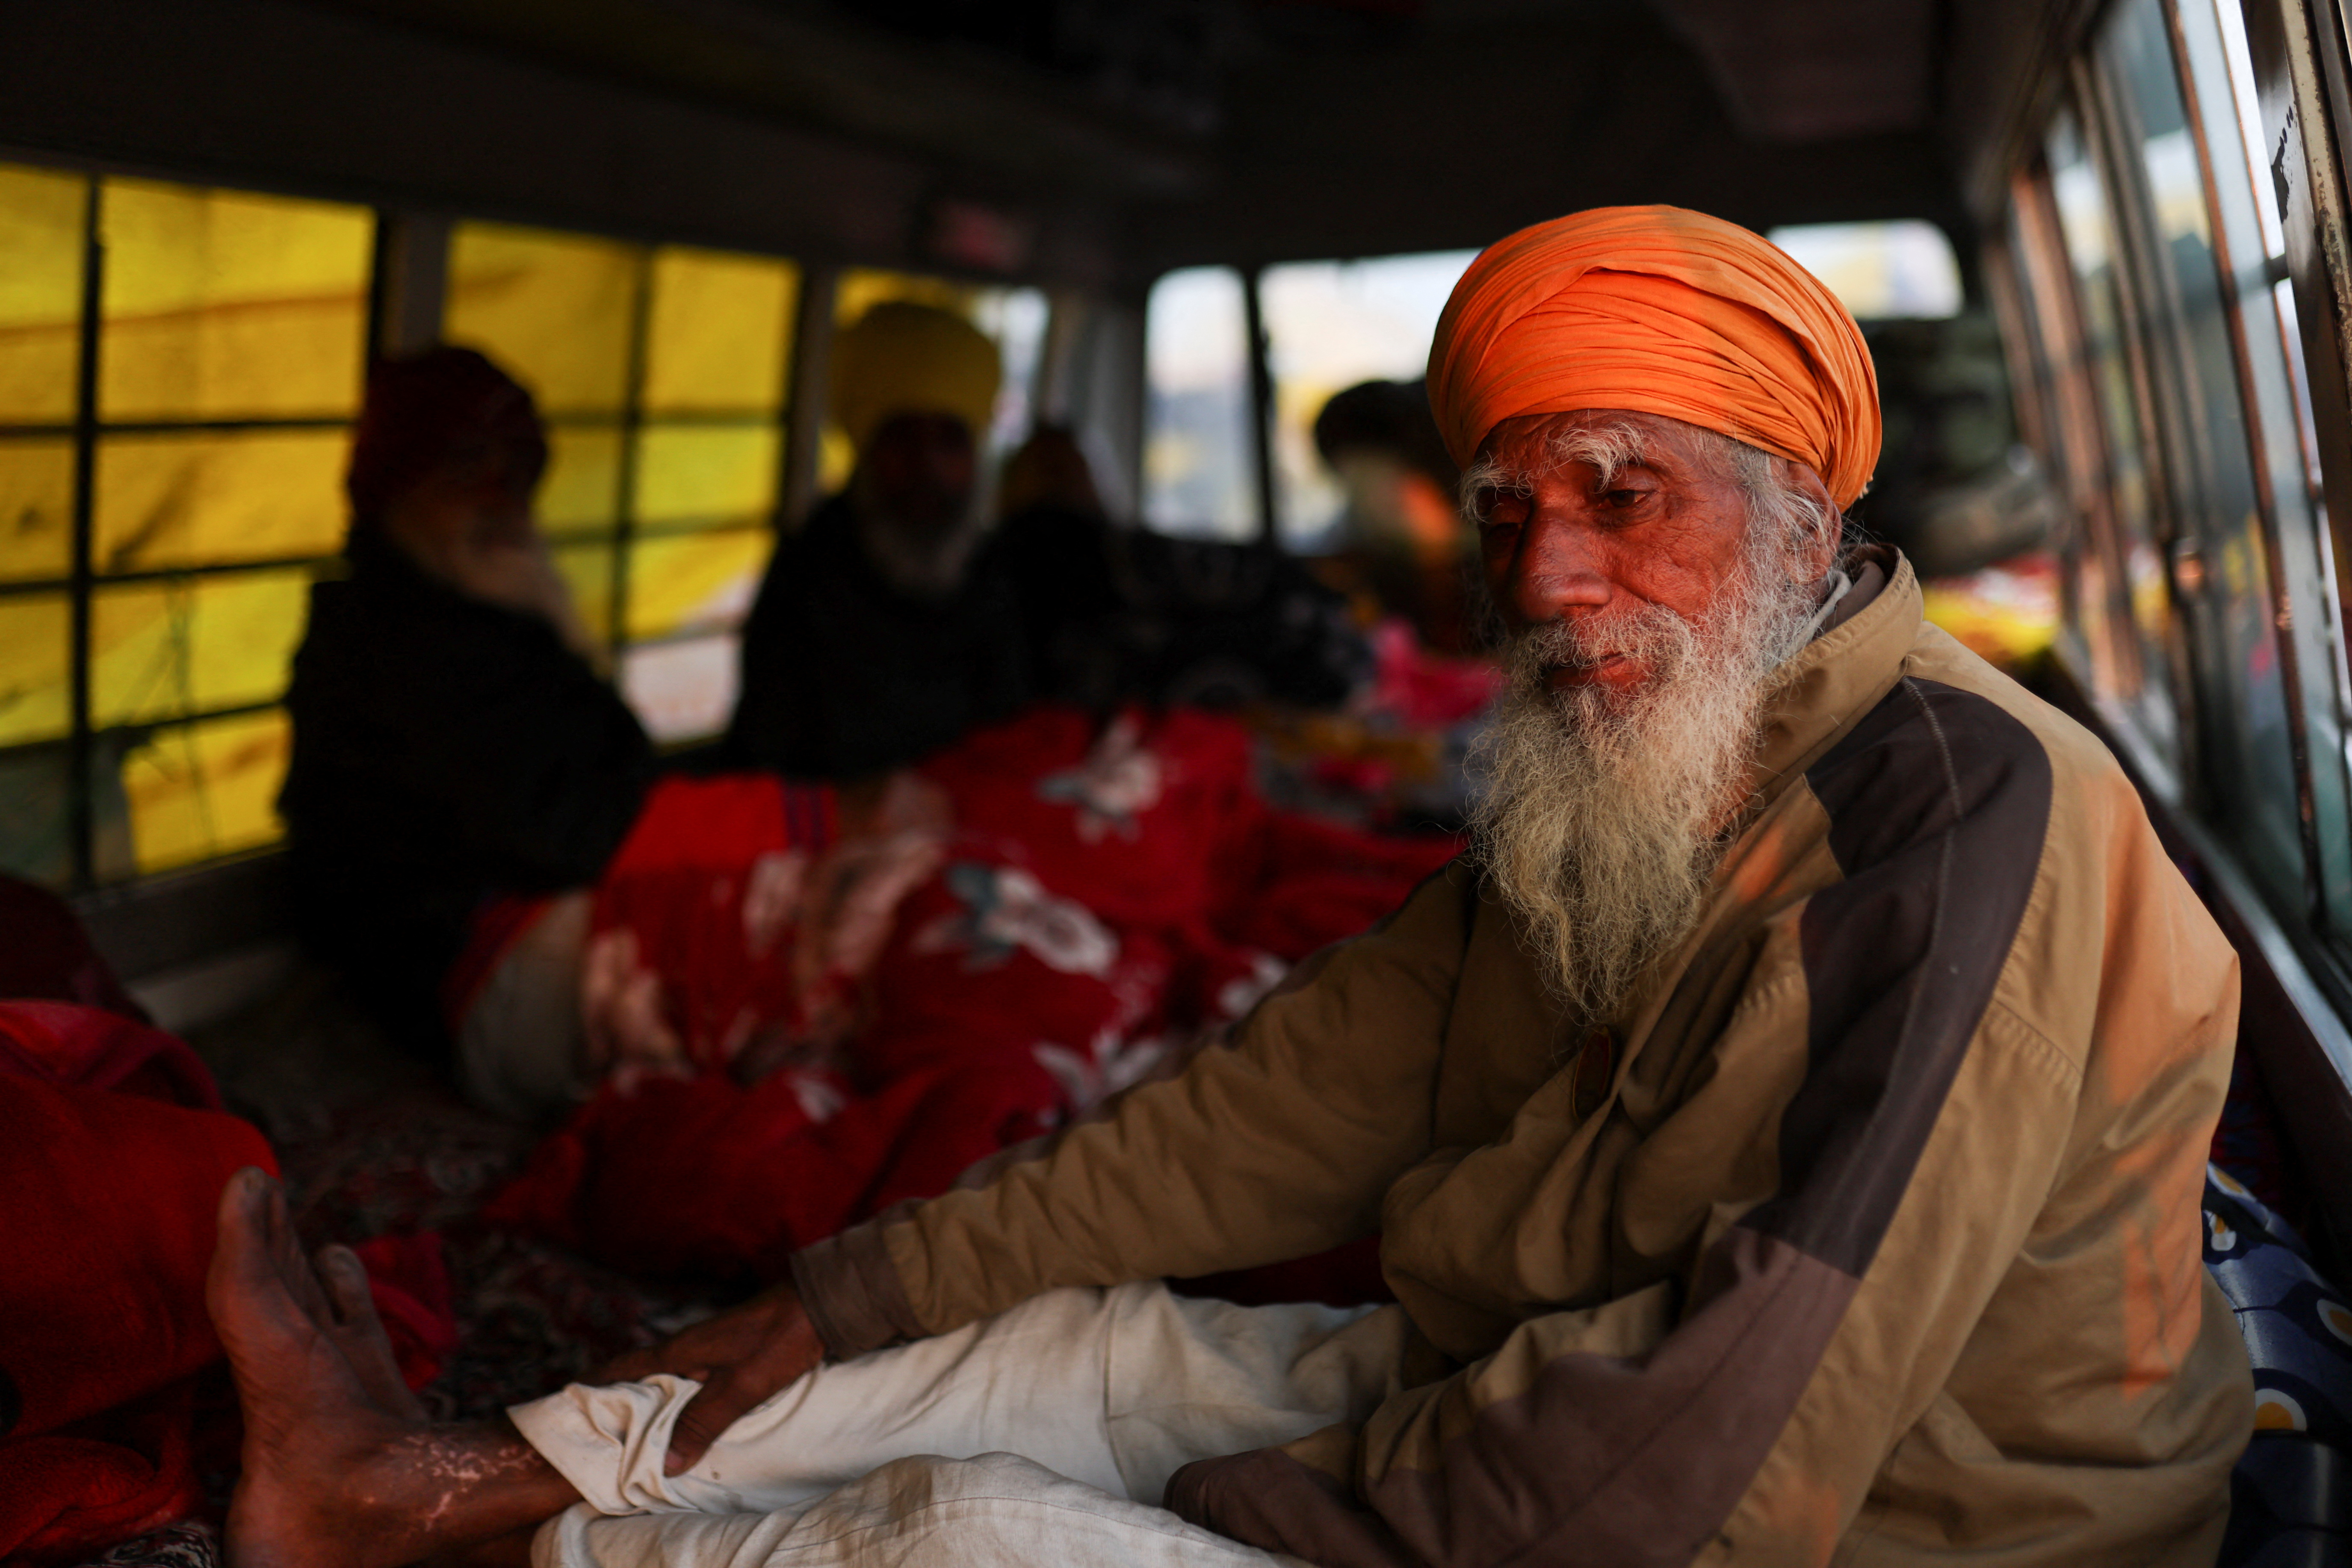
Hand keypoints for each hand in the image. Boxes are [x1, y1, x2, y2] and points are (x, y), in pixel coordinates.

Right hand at [594, 1282, 825, 1474]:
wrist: (821, 1308)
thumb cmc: (779, 1341)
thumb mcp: (742, 1387)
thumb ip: (703, 1423)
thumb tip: (666, 1465)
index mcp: (680, 1349)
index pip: (624, 1367)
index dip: (594, 1383)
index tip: (567, 1401)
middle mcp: (687, 1347)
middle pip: (641, 1377)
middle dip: (619, 1403)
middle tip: (598, 1435)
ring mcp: (708, 1349)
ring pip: (668, 1381)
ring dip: (652, 1405)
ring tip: (636, 1438)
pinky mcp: (729, 1354)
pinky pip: (692, 1381)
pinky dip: (680, 1402)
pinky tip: (684, 1422)